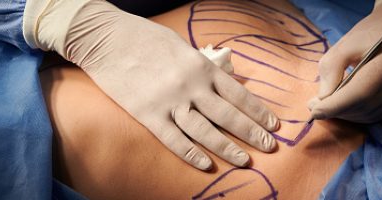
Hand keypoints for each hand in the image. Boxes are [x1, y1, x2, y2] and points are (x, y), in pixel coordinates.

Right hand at [33, 0, 278, 169]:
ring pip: (205, 131)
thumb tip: (222, 85)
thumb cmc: (147, 38)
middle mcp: (191, 86)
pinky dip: (191, 154)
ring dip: (227, 148)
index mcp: (202, 67)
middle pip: (228, 116)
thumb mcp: (183, 47)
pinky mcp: (148, 114)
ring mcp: (170, 101)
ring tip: (245, 161)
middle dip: (252, 133)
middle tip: (269, 147)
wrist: (107, 38)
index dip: (258, 112)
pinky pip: (173, 139)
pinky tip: (207, 165)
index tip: (273, 126)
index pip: (239, 94)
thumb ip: (202, 68)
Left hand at [307, 1, 381, 122]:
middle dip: (337, 111)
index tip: (314, 111)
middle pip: (364, 107)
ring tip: (332, 104)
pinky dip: (361, 113)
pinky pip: (381, 113)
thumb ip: (331, 69)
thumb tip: (323, 99)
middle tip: (317, 106)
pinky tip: (350, 104)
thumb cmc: (372, 31)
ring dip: (348, 114)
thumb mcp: (346, 43)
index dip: (335, 107)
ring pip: (371, 115)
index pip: (359, 94)